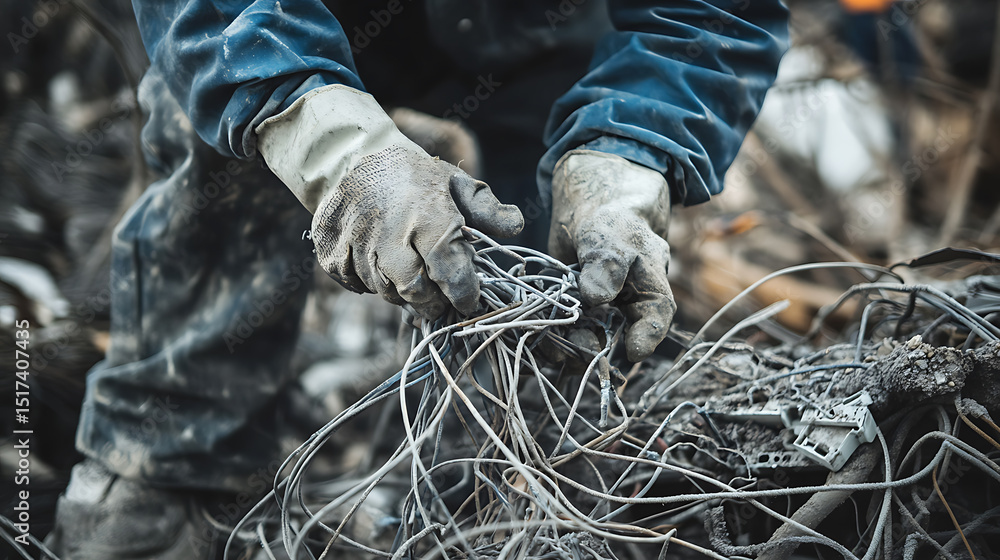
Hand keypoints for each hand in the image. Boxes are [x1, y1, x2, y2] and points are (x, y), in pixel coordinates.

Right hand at [257, 85, 522, 319]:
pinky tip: (380, 265)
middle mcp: (388, 231)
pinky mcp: (330, 251)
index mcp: (426, 215)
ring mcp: (355, 242)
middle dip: (432, 303)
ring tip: (412, 276)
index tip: (470, 301)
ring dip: (401, 293)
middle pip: (414, 290)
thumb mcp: (455, 183)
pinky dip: (369, 283)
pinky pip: (354, 284)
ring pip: (383, 290)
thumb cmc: (414, 178)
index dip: (463, 292)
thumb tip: (515, 225)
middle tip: (441, 299)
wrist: (353, 157)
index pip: (449, 269)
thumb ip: (487, 208)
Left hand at [548, 150, 674, 361]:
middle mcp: (624, 311)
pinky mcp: (570, 314)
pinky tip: (533, 332)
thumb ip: (607, 265)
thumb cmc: (611, 222)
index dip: (647, 338)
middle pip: (612, 341)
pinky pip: (561, 333)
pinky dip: (546, 334)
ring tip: (548, 341)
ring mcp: (597, 316)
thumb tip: (596, 296)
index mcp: (649, 292)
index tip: (632, 351)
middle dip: (592, 349)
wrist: (586, 214)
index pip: (656, 319)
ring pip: (585, 342)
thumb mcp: (612, 237)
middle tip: (573, 347)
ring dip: (565, 345)